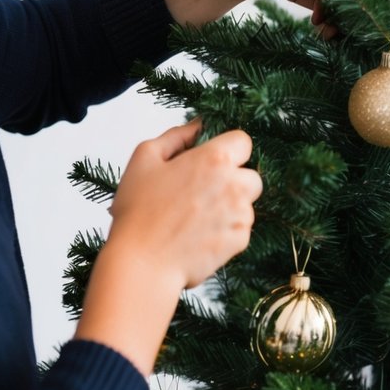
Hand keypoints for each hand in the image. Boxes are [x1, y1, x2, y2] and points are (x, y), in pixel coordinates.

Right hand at [108, 121, 261, 290]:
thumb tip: (197, 126)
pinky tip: (198, 235)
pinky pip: (240, 229)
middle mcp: (235, 185)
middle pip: (251, 175)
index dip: (228, 149)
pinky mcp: (240, 241)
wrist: (142, 263)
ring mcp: (241, 215)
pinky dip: (225, 231)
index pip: (243, 141)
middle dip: (233, 180)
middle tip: (201, 192)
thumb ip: (176, 136)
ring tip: (193, 217)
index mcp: (215, 160)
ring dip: (229, 207)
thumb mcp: (145, 158)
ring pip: (246, 204)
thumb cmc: (138, 211)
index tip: (212, 160)